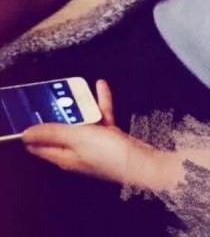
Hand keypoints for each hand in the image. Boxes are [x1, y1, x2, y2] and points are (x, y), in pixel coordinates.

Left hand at [22, 80, 164, 188]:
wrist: (141, 162)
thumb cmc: (110, 154)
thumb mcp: (79, 138)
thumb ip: (54, 133)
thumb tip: (27, 133)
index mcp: (65, 157)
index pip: (40, 145)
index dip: (33, 131)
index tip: (30, 113)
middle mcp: (77, 152)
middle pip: (62, 131)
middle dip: (59, 114)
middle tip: (56, 96)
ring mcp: (94, 146)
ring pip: (83, 122)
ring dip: (81, 106)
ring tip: (79, 89)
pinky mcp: (109, 139)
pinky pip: (101, 118)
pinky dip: (100, 104)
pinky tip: (102, 88)